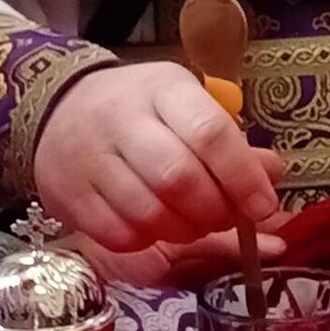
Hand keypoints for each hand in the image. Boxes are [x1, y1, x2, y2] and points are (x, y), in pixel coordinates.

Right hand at [33, 62, 287, 263]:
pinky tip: (154, 228)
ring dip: (183, 231)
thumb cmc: (140, 111)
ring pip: (148, 213)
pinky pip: (118, 235)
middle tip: (224, 218)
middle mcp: (122, 119)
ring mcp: (90, 158)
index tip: (263, 206)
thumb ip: (229, 142)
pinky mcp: (69, 194)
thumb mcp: (186, 106)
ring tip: (192, 224)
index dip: (242, 176)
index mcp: (163, 89)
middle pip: (178, 178)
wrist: (58, 109)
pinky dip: (146, 241)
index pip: (209, 132)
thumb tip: (271, 175)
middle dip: (213, 210)